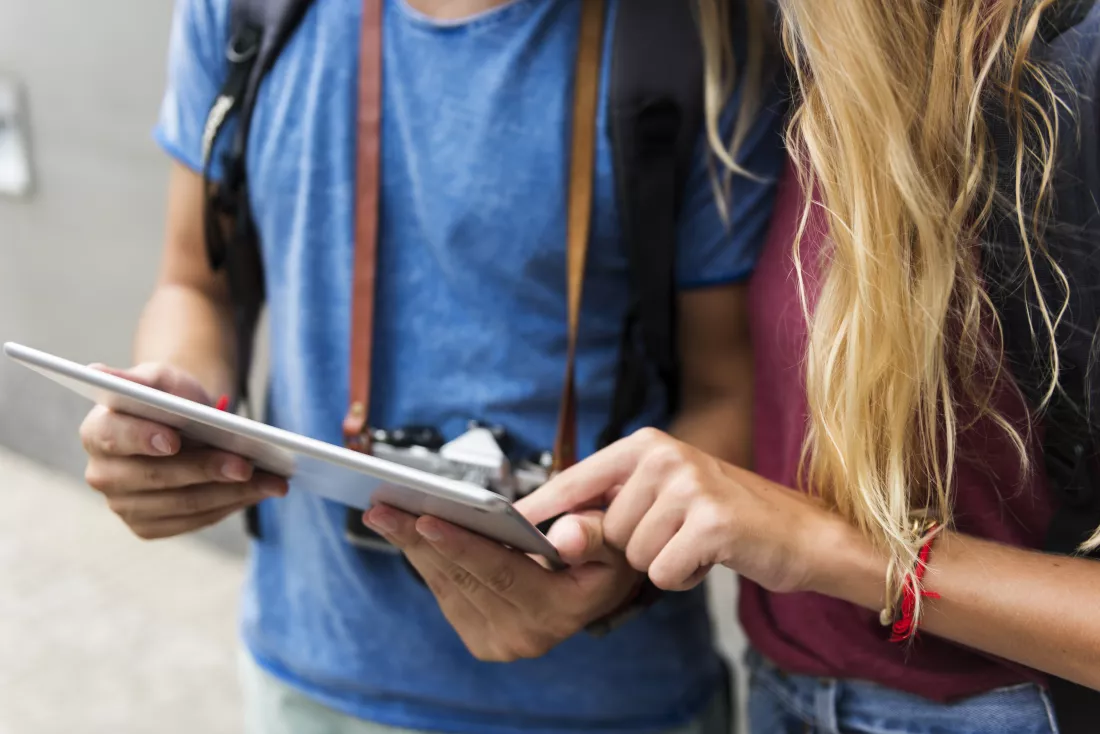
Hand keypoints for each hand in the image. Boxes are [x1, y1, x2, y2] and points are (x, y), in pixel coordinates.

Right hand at [79, 363, 286, 539]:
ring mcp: (125, 505)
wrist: (184, 425)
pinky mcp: (150, 526)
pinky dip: (231, 505)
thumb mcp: (161, 378)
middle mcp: (103, 474)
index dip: (142, 439)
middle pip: (156, 477)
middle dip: (205, 470)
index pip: (114, 437)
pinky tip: (260, 491)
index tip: (173, 440)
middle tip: (246, 464)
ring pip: (184, 504)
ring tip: (272, 480)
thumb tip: (99, 372)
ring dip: (232, 493)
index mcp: (97, 431)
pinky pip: (195, 520)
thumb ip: (139, 378)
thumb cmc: (171, 398)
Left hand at [363, 506, 641, 661]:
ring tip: (383, 513)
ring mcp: (502, 642)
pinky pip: (446, 594)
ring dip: (412, 548)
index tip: (426, 519)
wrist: (600, 589)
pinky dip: (424, 560)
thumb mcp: (614, 537)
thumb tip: (564, 537)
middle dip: (419, 540)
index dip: (463, 545)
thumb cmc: (605, 551)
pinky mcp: (482, 639)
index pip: (502, 573)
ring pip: (446, 586)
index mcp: (561, 609)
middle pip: (463, 579)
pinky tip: (403, 532)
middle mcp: (528, 635)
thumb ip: (592, 534)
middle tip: (382, 508)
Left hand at [519, 428, 830, 593]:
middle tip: (674, 534)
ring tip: (693, 542)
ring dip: (659, 562)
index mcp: (644, 445)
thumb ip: (604, 519)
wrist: (802, 533)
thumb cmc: (720, 519)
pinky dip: (682, 577)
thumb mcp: (658, 508)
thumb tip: (555, 541)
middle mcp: (664, 455)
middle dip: (631, 547)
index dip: (541, 507)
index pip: (575, 478)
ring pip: (631, 554)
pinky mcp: (712, 521)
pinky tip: (708, 558)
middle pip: (604, 529)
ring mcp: (690, 485)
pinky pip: (663, 572)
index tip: (508, 526)